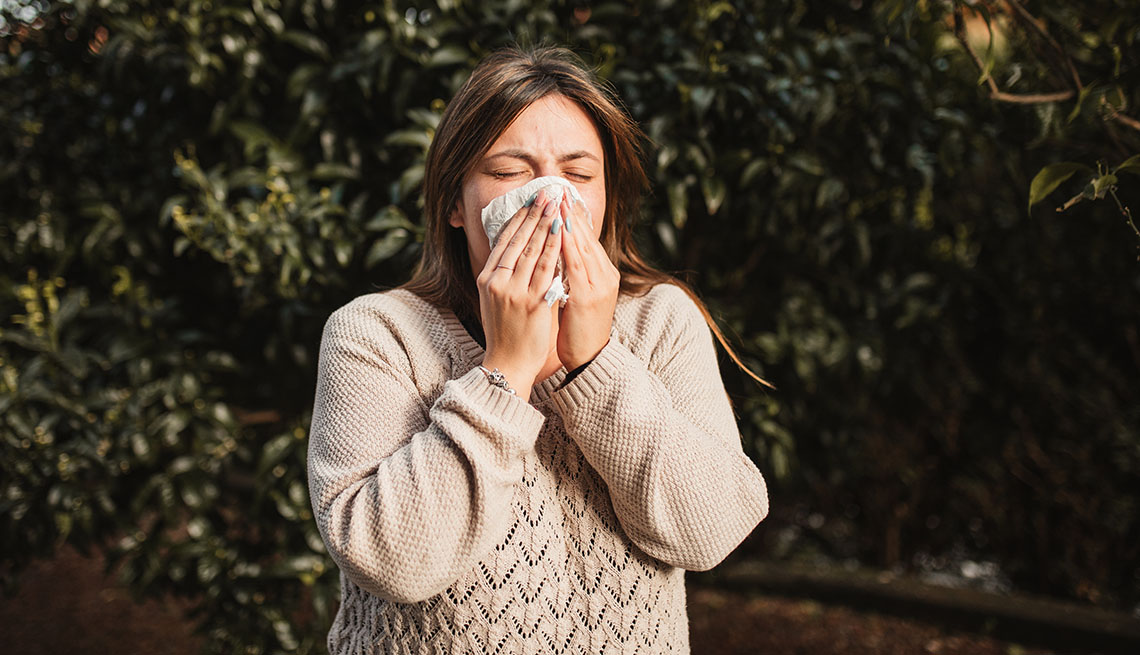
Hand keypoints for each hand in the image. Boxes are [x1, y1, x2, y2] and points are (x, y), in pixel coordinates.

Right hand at [477, 189, 563, 396]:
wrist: (507, 363)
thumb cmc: (505, 332)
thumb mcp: (495, 299)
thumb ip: (504, 276)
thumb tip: (516, 250)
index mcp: (487, 278)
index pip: (504, 241)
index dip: (518, 218)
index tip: (530, 200)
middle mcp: (498, 282)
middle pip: (518, 240)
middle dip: (534, 214)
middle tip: (547, 193)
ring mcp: (514, 292)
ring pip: (533, 251)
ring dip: (547, 224)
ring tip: (557, 205)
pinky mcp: (532, 303)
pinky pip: (546, 270)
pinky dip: (555, 249)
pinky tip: (563, 233)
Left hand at [557, 194, 618, 369]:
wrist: (589, 359)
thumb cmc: (579, 329)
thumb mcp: (577, 295)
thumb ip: (570, 274)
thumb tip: (554, 252)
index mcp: (602, 274)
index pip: (587, 239)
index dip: (574, 217)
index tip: (560, 197)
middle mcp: (604, 275)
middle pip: (586, 237)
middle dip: (571, 212)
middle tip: (557, 189)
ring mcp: (599, 285)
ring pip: (583, 246)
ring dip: (569, 222)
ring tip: (558, 202)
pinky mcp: (588, 296)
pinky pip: (577, 265)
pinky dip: (568, 246)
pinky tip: (559, 231)